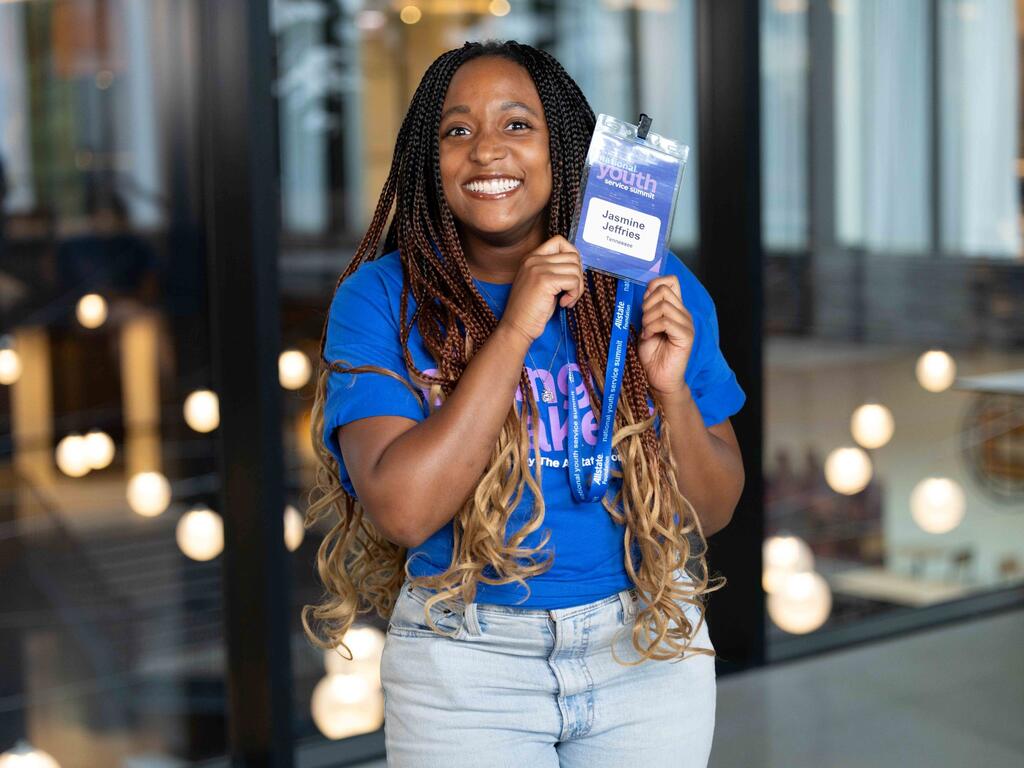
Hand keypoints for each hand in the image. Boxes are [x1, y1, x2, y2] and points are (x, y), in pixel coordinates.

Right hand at [498, 235, 584, 342]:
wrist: (516, 327)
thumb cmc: (530, 310)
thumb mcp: (541, 283)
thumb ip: (554, 270)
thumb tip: (577, 265)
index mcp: (531, 258)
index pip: (559, 241)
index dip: (572, 256)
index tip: (570, 275)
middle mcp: (533, 259)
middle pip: (572, 255)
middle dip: (578, 276)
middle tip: (570, 292)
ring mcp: (538, 268)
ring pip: (575, 269)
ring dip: (577, 288)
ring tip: (566, 299)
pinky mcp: (545, 281)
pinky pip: (573, 281)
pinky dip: (574, 295)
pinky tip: (563, 303)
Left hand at [638, 275, 693, 396]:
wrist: (658, 378)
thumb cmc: (652, 354)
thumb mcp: (646, 325)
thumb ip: (648, 308)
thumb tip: (647, 290)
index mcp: (675, 308)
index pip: (671, 281)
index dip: (654, 286)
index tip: (644, 304)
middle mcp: (683, 313)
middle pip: (664, 290)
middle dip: (647, 304)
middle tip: (645, 323)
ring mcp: (686, 324)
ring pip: (663, 306)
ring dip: (648, 319)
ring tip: (647, 333)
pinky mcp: (686, 336)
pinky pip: (666, 322)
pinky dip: (652, 328)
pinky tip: (649, 338)